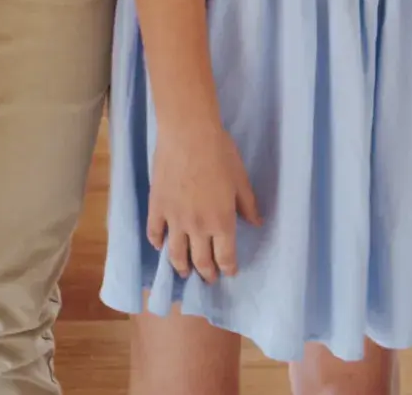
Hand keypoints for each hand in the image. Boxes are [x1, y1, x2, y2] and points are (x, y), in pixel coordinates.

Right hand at [147, 118, 260, 283]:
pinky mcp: (156, 207)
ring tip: (184, 272)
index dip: (228, 268)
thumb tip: (257, 223)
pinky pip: (154, 233)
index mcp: (221, 222)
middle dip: (206, 273)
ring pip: (176, 254)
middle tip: (208, 278)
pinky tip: (159, 245)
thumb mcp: (241, 180)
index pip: (225, 257)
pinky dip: (157, 243)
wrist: (188, 133)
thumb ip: (248, 205)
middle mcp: (197, 228)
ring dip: (181, 267)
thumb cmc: (220, 153)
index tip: (229, 272)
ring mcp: (174, 219)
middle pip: (201, 261)